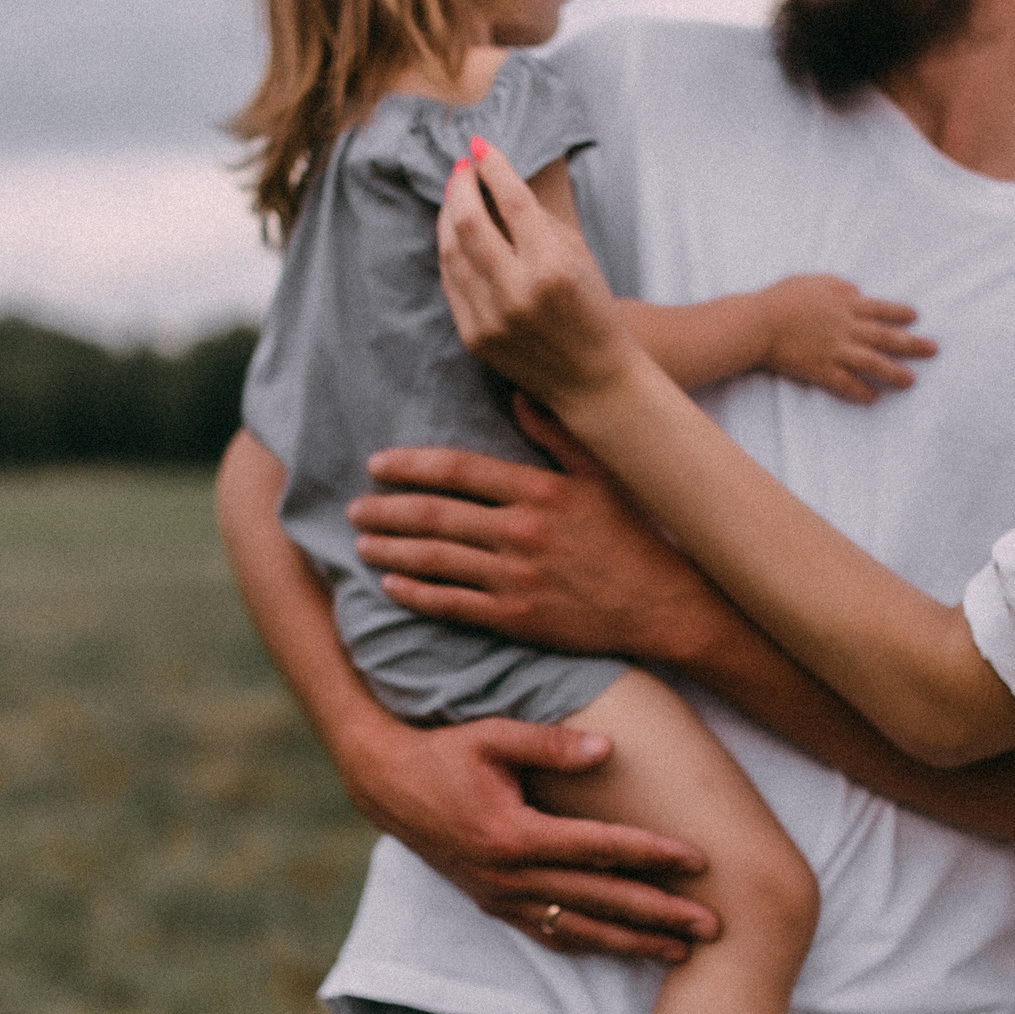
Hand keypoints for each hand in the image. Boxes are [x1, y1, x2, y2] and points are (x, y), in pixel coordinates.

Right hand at [337, 715, 716, 960]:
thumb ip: (551, 742)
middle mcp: (509, 876)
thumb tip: (607, 749)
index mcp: (514, 835)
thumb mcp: (492, 735)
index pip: (599, 849)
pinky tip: (622, 950)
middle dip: (659, 915)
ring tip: (682, 952)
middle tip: (712, 926)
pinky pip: (549, 934)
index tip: (699, 861)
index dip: (651, 855)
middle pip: (599, 900)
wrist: (385, 784)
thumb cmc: (443, 753)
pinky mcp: (492, 903)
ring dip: (632, 942)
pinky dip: (590, 945)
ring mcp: (499, 896)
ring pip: (578, 929)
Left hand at [354, 397, 729, 663]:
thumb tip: (519, 394)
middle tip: (353, 508)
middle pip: (437, 517)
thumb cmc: (632, 535)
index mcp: (540, 491)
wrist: (661, 603)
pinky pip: (455, 605)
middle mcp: (523, 533)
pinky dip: (418, 594)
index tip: (378, 465)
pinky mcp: (518, 619)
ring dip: (392, 551)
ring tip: (362, 543)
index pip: (459, 471)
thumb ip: (557, 434)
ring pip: (438, 561)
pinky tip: (391, 585)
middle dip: (387, 511)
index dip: (411, 466)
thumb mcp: (602, 475)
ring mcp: (517, 579)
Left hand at [439, 140, 634, 404]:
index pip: (512, 200)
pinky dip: (450, 251)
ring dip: (447, 214)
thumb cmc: (591, 308)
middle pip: (469, 221)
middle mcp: (518, 291)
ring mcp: (491, 317)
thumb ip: (536, 218)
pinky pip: (451, 282)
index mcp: (552, 266)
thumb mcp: (578, 254)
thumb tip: (494, 181)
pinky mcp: (475, 336)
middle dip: (460, 185)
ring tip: (455, 195)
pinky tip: (454, 233)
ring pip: (451, 251)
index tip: (480, 146)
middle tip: (462, 168)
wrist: (593, 378)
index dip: (492, 167)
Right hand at [755, 274, 933, 402]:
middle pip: (885, 337)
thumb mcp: (813, 281)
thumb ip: (837, 285)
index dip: (899, 313)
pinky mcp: (821, 370)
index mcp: (845, 304)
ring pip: (872, 363)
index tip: (915, 318)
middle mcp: (846, 328)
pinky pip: (845, 383)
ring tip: (910, 381)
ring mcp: (835, 350)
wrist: (758, 323)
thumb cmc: (782, 299)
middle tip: (932, 350)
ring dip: (893, 372)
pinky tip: (873, 398)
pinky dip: (860, 392)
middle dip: (912, 344)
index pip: (880, 309)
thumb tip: (856, 291)